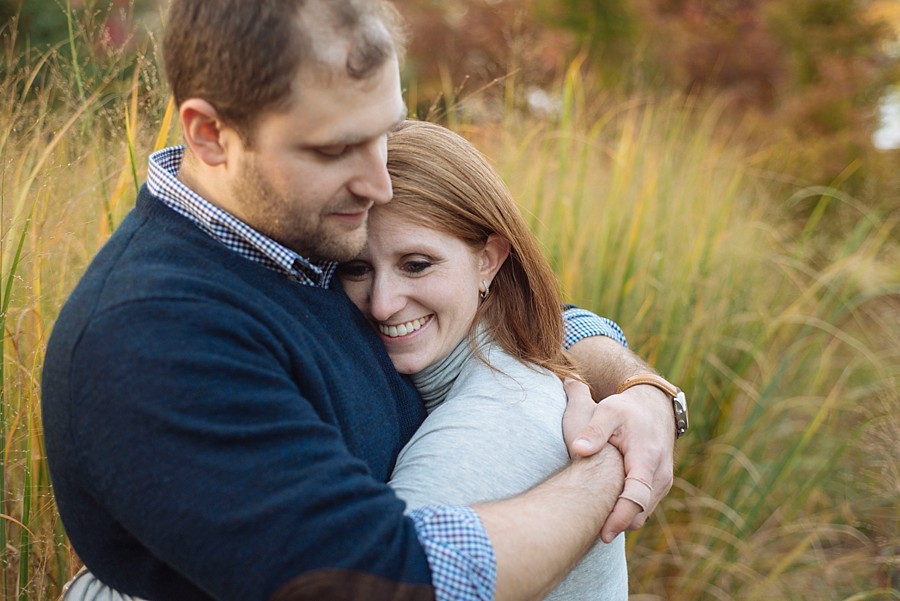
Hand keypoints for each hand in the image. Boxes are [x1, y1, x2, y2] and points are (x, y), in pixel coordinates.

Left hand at [565, 381, 674, 542]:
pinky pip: (643, 507)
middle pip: (639, 513)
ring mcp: (662, 482)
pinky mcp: (658, 485)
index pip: (637, 497)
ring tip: (593, 519)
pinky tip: (604, 507)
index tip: (603, 534)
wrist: (654, 406)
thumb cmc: (627, 409)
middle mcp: (660, 475)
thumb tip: (578, 449)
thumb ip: (594, 430)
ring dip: (622, 518)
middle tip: (587, 528)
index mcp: (647, 459)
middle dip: (617, 524)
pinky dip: (627, 511)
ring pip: (642, 513)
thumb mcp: (609, 411)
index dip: (620, 518)